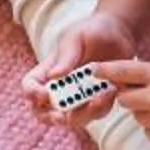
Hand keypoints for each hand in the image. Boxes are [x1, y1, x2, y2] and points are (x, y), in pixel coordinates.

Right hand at [23, 10, 139, 120]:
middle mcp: (59, 88)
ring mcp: (78, 98)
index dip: (32, 94)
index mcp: (47, 70)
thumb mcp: (76, 38)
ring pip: (72, 119)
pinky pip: (95, 114)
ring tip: (99, 96)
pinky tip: (111, 91)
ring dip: (83, 113)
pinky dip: (101, 107)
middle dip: (54, 117)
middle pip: (44, 113)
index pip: (29, 86)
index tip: (45, 94)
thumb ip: (66, 56)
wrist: (120, 33)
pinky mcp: (97, 102)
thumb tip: (53, 76)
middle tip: (65, 115)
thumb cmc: (92, 30)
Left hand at [98, 56, 149, 147]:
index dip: (105, 71)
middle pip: (123, 99)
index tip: (94, 71)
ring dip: (143, 110)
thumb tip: (119, 77)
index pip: (122, 72)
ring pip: (135, 115)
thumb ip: (148, 70)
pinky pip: (147, 131)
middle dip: (128, 94)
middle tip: (143, 91)